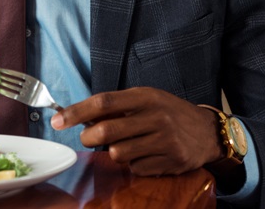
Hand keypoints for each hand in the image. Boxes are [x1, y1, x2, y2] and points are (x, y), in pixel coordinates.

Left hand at [50, 87, 221, 175]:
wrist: (208, 132)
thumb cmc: (169, 112)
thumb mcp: (145, 99)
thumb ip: (116, 106)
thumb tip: (79, 116)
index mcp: (146, 97)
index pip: (104, 102)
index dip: (76, 111)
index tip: (56, 120)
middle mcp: (156, 117)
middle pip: (107, 131)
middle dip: (88, 137)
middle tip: (88, 137)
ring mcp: (165, 141)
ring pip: (118, 153)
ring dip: (113, 152)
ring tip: (125, 144)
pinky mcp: (171, 162)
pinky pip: (136, 168)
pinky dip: (134, 163)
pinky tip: (145, 154)